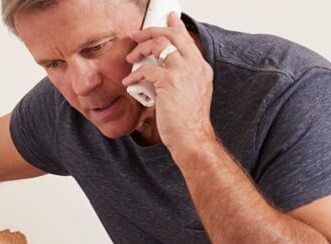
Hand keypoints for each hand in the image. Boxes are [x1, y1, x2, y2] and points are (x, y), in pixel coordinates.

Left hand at [122, 13, 214, 153]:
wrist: (192, 138)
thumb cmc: (188, 123)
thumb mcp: (190, 94)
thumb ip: (181, 78)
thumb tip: (162, 72)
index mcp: (201, 68)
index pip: (186, 40)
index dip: (175, 26)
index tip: (168, 18)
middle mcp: (195, 66)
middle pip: (172, 35)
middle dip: (151, 31)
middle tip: (137, 36)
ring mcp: (183, 72)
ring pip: (159, 44)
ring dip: (141, 48)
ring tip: (131, 57)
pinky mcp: (170, 82)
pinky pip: (147, 70)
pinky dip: (135, 75)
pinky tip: (129, 82)